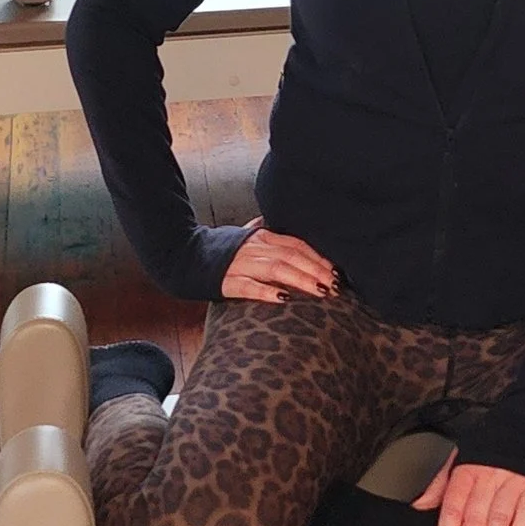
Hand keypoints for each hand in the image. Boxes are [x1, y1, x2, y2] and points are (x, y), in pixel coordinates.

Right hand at [219, 225, 341, 302]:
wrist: (188, 256)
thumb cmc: (224, 250)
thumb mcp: (248, 237)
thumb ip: (269, 233)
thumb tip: (288, 226)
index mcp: (262, 236)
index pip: (296, 244)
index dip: (318, 257)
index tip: (336, 271)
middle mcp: (254, 247)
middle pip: (291, 256)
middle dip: (316, 271)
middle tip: (335, 286)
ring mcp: (240, 264)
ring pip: (275, 269)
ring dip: (301, 280)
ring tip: (320, 291)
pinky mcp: (227, 281)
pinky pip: (249, 286)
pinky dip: (267, 292)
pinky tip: (283, 299)